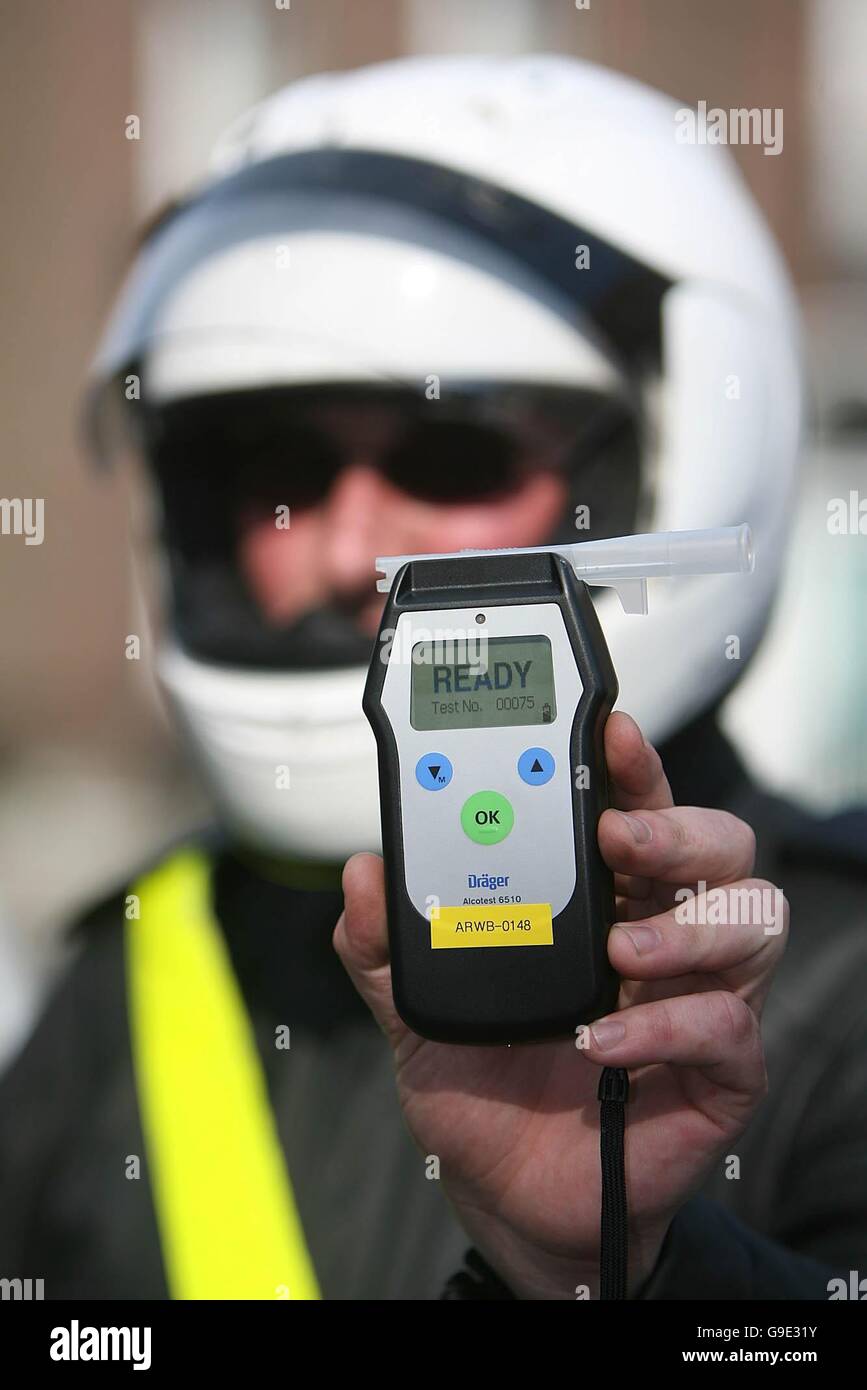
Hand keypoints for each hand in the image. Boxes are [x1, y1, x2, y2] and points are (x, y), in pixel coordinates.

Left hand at [334, 712, 786, 1297]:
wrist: (504, 1194)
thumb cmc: (478, 1083)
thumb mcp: (412, 1008)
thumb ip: (381, 943)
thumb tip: (361, 873)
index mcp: (600, 895)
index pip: (634, 808)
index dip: (632, 764)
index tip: (605, 731)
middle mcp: (661, 930)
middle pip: (717, 844)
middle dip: (676, 826)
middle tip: (617, 837)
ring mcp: (697, 997)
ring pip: (752, 917)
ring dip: (690, 921)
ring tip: (622, 946)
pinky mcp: (717, 1071)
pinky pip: (732, 1028)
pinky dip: (673, 1023)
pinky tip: (606, 1041)